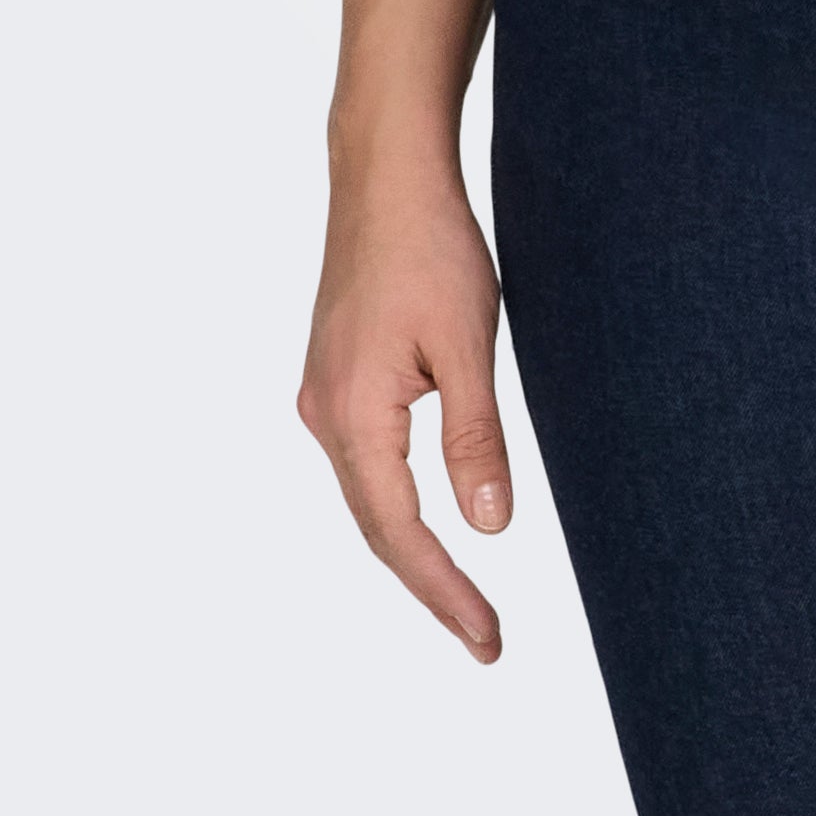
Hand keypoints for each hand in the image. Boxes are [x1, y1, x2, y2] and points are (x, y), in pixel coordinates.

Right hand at [298, 171, 512, 661]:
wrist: (386, 175)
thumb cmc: (431, 247)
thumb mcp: (469, 343)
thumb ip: (475, 436)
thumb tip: (491, 527)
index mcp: (353, 415)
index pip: (401, 533)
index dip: (446, 592)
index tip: (487, 640)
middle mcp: (324, 414)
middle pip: (376, 527)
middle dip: (430, 585)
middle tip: (486, 638)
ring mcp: (324, 394)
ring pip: (368, 496)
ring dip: (412, 548)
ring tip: (462, 596)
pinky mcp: (336, 374)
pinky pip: (365, 460)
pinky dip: (397, 501)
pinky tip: (428, 515)